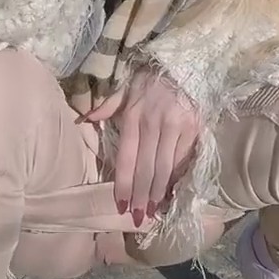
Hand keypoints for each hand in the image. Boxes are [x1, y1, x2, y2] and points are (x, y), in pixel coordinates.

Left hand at [82, 67, 200, 226]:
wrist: (185, 60)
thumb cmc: (151, 77)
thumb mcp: (125, 87)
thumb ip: (107, 105)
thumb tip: (83, 119)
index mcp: (133, 117)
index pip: (127, 158)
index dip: (124, 184)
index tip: (122, 206)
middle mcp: (153, 124)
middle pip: (146, 168)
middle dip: (141, 196)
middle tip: (138, 218)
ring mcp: (176, 127)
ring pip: (165, 167)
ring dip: (159, 193)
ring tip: (154, 212)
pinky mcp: (194, 127)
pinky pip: (183, 158)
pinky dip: (177, 178)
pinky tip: (173, 192)